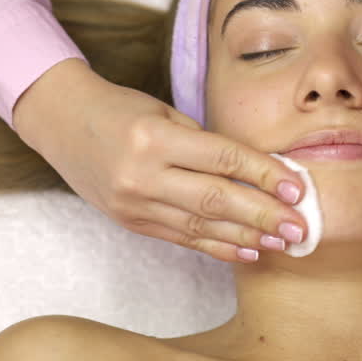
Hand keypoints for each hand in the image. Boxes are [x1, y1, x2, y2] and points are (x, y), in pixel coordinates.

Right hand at [12, 59, 307, 262]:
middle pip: (215, 199)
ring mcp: (133, 204)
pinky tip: (247, 250)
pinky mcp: (131, 222)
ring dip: (247, 236)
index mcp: (153, 138)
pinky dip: (218, 246)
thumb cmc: (120, 109)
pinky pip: (182, 238)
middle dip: (264, 215)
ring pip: (201, 225)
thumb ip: (204, 144)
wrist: (62, 124)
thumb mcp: (163, 113)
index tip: (297, 188)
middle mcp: (141, 175)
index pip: (221, 159)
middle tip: (300, 228)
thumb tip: (261, 171)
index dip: (264, 175)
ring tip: (282, 243)